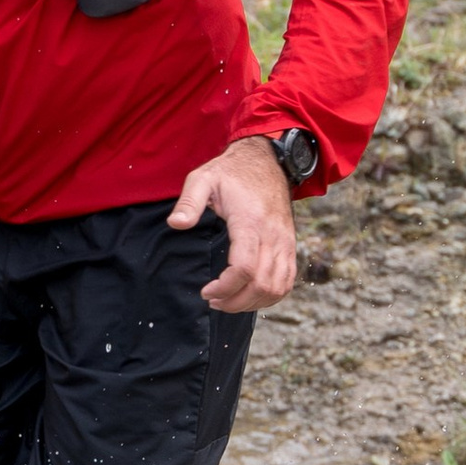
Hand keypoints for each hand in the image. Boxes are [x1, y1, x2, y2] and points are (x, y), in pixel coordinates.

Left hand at [168, 134, 296, 311]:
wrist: (266, 161)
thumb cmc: (232, 172)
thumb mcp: (203, 178)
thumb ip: (189, 201)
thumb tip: (175, 224)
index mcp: (250, 222)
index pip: (244, 268)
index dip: (225, 288)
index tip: (205, 291)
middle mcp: (273, 236)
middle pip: (261, 285)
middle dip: (235, 302)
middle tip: (213, 301)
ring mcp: (285, 242)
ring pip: (277, 288)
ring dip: (252, 303)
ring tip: (228, 301)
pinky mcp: (290, 246)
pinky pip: (287, 282)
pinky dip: (270, 296)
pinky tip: (249, 296)